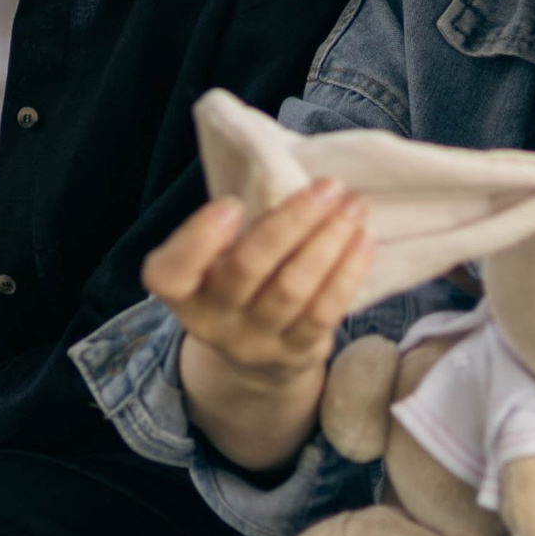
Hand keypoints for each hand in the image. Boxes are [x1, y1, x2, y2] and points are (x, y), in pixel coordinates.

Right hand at [147, 183, 373, 480]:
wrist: (255, 358)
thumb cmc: (239, 283)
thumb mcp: (220, 259)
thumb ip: (238, 228)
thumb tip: (289, 177)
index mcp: (183, 291)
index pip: (171, 274)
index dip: (198, 240)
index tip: (232, 204)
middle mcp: (212, 321)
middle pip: (248, 267)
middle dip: (292, 220)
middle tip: (328, 186)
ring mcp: (254, 342)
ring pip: (292, 289)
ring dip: (329, 240)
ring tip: (354, 207)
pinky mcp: (295, 353)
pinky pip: (324, 312)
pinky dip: (347, 272)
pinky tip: (364, 241)